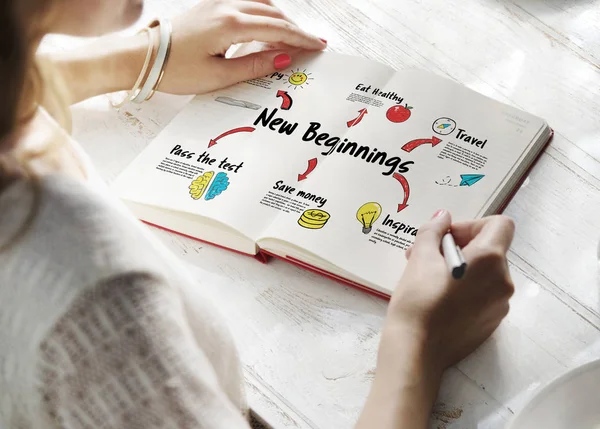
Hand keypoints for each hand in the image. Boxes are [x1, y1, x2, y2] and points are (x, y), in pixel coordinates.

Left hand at [50, 0, 324, 103]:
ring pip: (261, 4)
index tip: (319, 47)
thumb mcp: (220, 76)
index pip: (277, 30)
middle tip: (313, 44)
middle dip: (296, 29)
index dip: (301, 39)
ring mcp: (218, 3)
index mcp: (232, 26)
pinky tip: (267, 22)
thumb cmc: (176, 70)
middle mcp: (227, 7)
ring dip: (281, 19)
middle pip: (273, 14)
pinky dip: (263, 11)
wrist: (143, 57)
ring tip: (293, 36)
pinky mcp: (210, 5)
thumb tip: (285, 59)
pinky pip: (246, 1)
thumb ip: (255, 66)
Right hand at [356, 210, 513, 428]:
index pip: (500, 224)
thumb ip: (433, 230)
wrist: (416, 350)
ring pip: (486, 273)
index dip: (473, 224)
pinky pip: (484, 295)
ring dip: (462, 268)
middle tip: (426, 256)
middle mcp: (504, 281)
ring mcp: (500, 305)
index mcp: (490, 259)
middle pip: (491, 249)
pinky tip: (439, 299)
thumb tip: (443, 216)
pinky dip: (466, 289)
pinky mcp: (492, 323)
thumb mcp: (420, 257)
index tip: (447, 238)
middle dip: (461, 246)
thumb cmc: (418, 299)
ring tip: (429, 279)